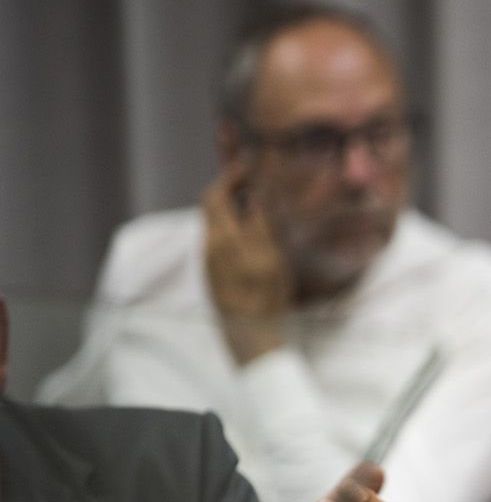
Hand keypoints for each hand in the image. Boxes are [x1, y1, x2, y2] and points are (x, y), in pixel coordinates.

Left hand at [203, 165, 292, 363]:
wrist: (251, 338)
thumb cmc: (265, 300)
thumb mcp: (270, 258)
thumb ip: (260, 224)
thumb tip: (255, 194)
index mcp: (222, 239)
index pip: (216, 194)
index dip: (231, 174)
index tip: (249, 163)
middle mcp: (210, 248)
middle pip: (211, 205)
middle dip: (228, 186)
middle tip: (250, 176)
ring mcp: (211, 263)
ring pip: (215, 222)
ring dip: (231, 205)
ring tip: (253, 198)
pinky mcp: (215, 275)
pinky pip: (219, 239)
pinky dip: (232, 224)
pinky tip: (250, 230)